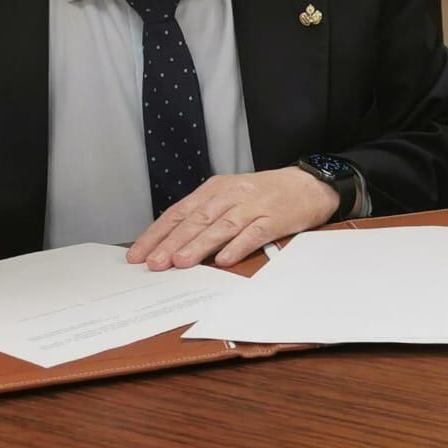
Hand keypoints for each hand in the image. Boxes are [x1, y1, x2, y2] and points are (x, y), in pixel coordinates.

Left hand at [127, 167, 339, 269]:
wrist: (309, 184)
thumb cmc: (265, 194)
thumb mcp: (230, 196)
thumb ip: (204, 216)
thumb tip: (172, 243)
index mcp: (215, 189)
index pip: (179, 212)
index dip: (157, 233)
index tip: (139, 254)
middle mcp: (231, 195)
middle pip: (196, 220)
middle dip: (172, 242)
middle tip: (154, 263)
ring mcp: (253, 206)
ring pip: (221, 227)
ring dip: (199, 245)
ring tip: (181, 262)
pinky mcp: (275, 219)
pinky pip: (254, 233)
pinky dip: (238, 246)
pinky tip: (225, 260)